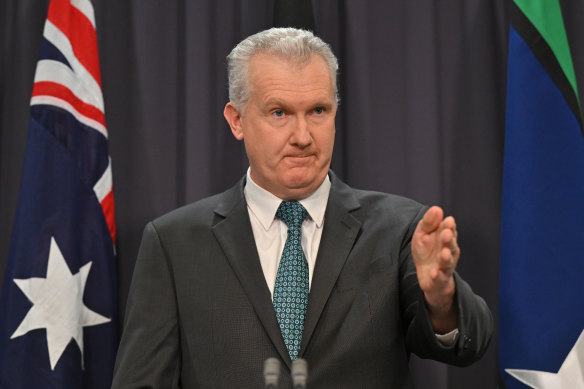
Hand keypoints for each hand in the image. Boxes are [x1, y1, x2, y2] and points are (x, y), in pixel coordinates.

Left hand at [411, 206, 458, 331]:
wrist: (428, 275)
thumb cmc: (426, 250)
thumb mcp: (423, 234)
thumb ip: (428, 223)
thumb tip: (437, 209)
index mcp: (445, 238)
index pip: (449, 230)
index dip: (449, 227)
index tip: (448, 221)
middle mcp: (448, 251)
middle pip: (451, 246)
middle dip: (449, 240)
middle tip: (447, 234)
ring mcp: (444, 266)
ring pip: (448, 262)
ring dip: (446, 258)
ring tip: (444, 254)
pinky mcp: (438, 279)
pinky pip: (439, 278)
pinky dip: (437, 276)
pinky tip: (434, 273)